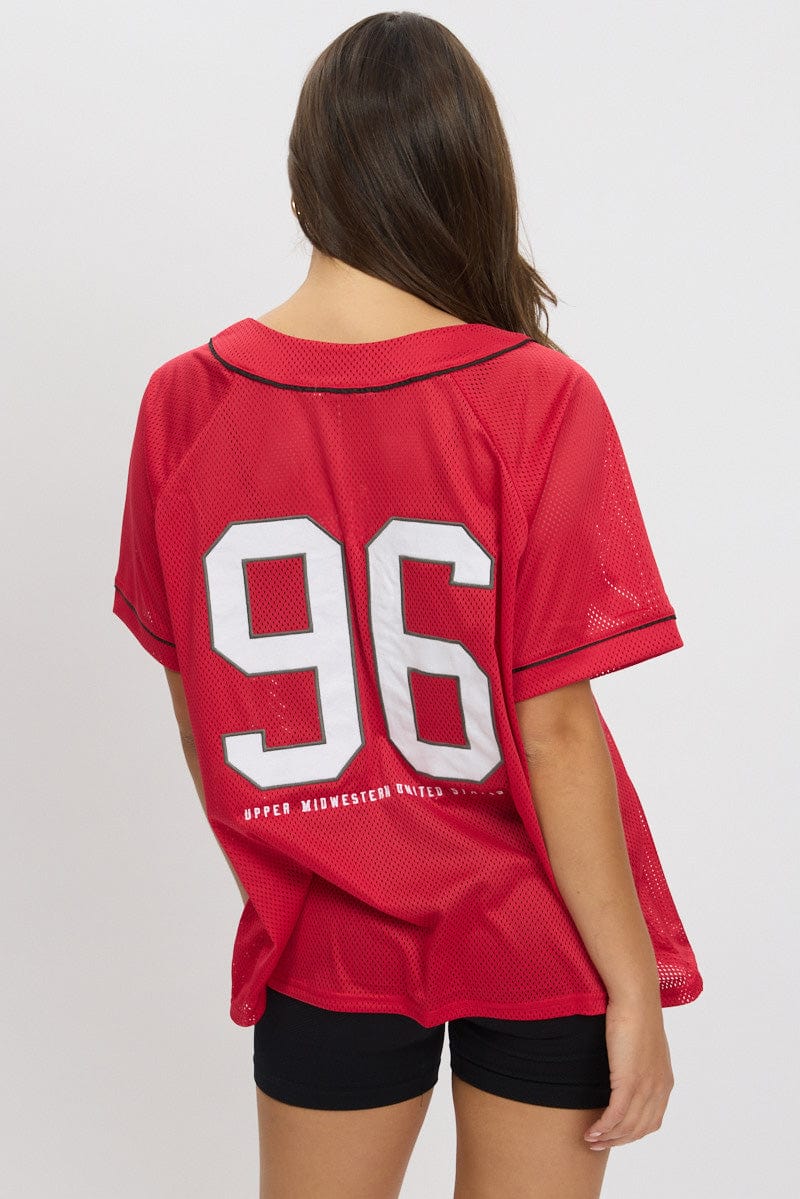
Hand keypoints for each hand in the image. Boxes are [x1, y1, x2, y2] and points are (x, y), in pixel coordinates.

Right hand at [584, 995, 674, 1150]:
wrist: (636, 998)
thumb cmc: (637, 1012)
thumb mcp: (644, 1044)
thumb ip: (641, 1061)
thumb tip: (629, 1066)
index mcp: (665, 1082)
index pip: (651, 1122)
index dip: (631, 1134)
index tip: (613, 1135)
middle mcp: (659, 1089)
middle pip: (639, 1129)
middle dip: (618, 1141)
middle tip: (597, 1143)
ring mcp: (645, 1087)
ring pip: (626, 1126)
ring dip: (607, 1137)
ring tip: (589, 1139)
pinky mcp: (629, 1081)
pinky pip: (615, 1115)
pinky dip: (603, 1127)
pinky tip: (591, 1130)